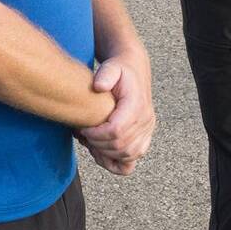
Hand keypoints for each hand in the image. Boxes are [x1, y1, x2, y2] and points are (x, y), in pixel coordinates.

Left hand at [77, 55, 154, 175]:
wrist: (134, 70)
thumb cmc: (120, 70)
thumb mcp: (111, 67)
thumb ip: (105, 74)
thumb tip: (98, 86)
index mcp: (137, 105)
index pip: (117, 131)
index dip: (97, 135)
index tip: (83, 129)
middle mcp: (146, 120)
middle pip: (121, 146)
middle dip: (98, 145)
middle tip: (84, 136)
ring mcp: (147, 130)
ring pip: (128, 155)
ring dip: (106, 154)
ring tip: (91, 143)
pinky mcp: (145, 137)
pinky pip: (133, 159)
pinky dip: (118, 162)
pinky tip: (103, 154)